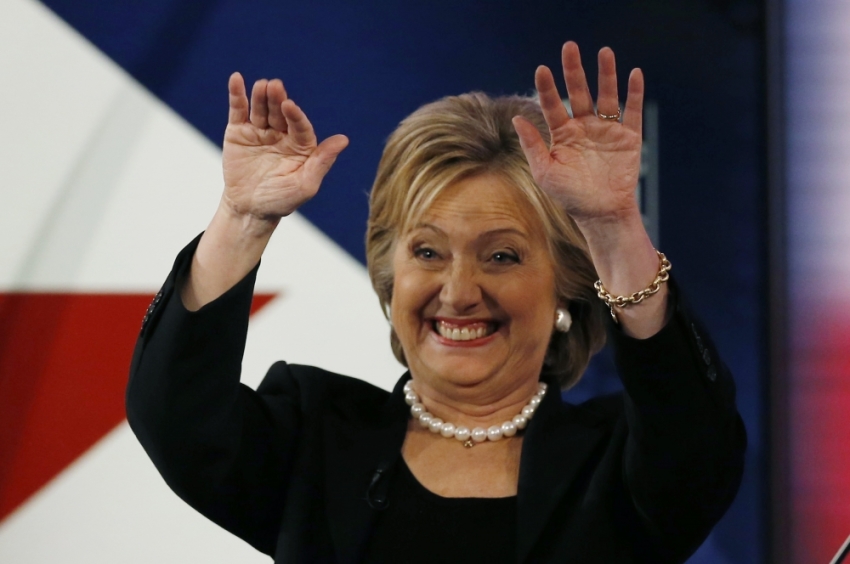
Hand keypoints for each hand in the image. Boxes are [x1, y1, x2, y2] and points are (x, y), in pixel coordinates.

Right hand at [221, 73, 348, 227]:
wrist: (250, 210)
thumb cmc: (281, 200)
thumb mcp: (305, 185)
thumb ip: (322, 162)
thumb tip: (344, 139)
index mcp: (301, 145)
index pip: (300, 126)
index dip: (295, 115)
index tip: (290, 106)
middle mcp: (282, 134)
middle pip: (279, 113)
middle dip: (277, 99)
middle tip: (275, 86)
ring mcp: (260, 131)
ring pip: (261, 109)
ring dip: (261, 96)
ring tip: (262, 85)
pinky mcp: (239, 132)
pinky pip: (238, 111)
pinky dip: (237, 95)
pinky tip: (236, 79)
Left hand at [513, 42, 642, 225]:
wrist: (601, 214)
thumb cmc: (570, 196)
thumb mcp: (546, 172)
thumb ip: (532, 145)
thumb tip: (516, 118)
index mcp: (562, 134)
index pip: (552, 105)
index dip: (547, 88)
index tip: (541, 70)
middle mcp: (584, 127)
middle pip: (579, 92)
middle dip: (574, 70)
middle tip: (569, 47)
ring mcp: (607, 131)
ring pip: (606, 96)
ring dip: (606, 74)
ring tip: (604, 52)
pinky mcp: (629, 138)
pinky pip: (632, 112)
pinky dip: (634, 93)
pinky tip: (633, 74)